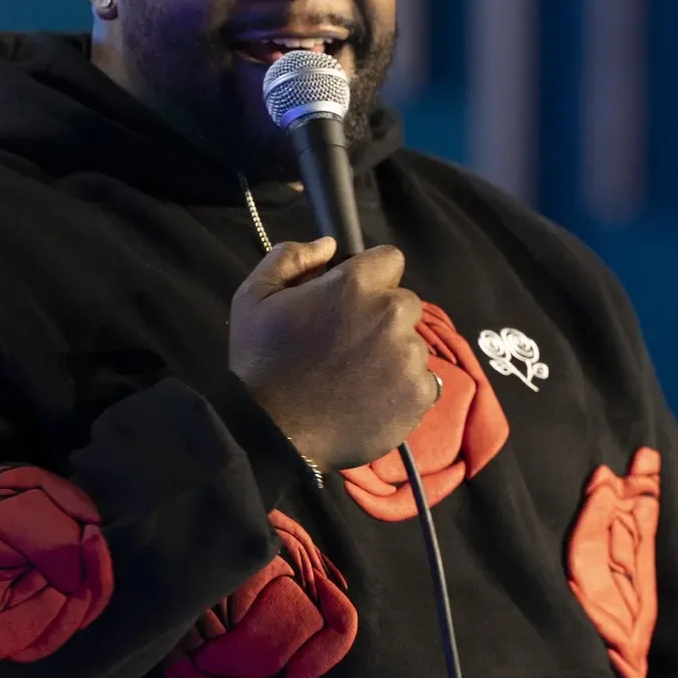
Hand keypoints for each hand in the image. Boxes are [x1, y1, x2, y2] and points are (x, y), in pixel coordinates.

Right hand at [229, 238, 438, 469]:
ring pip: (413, 344)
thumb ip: (292, 258)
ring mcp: (410, 356)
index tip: (351, 300)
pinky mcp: (420, 394)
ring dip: (392, 354)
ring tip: (356, 378)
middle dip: (382, 316)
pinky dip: (402, 389)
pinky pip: (423, 381)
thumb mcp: (254, 297)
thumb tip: (330, 244)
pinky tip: (371, 399)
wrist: (270, 433)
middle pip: (404, 303)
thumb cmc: (260, 362)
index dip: (370, 277)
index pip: (390, 259)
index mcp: (357, 284)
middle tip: (349, 345)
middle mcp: (393, 313)